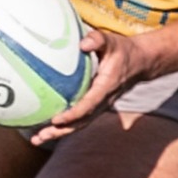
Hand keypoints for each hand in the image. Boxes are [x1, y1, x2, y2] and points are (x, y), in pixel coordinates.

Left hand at [28, 27, 153, 145]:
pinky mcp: (96, 105)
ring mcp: (100, 105)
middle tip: (40, 136)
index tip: (56, 120)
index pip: (88, 105)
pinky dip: (64, 125)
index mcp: (106, 87)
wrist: (140, 61)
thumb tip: (82, 44)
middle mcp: (103, 101)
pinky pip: (80, 119)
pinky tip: (47, 126)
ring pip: (79, 124)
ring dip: (59, 132)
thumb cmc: (122, 50)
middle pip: (81, 122)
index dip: (72, 114)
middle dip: (61, 131)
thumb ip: (97, 39)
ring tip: (37, 138)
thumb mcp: (111, 41)